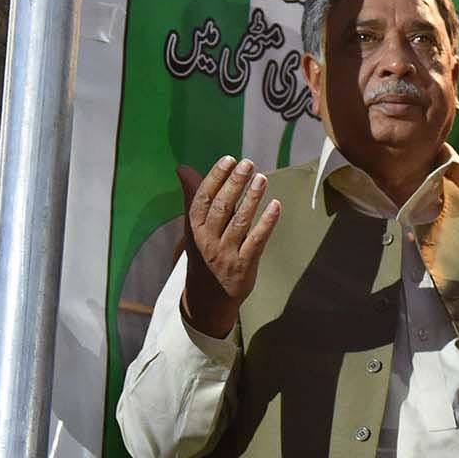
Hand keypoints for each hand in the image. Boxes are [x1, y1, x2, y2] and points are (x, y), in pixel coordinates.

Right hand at [179, 158, 280, 339]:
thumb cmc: (203, 251)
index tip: (229, 159)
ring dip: (251, 199)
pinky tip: (276, 206)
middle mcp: (208, 240)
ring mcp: (225, 254)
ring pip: (239, 223)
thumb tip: (182, 168)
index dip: (215, 178)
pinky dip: (266, 224)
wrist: (207, 298)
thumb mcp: (193, 226)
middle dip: (234, 184)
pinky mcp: (243, 266)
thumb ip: (193, 196)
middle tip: (247, 163)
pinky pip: (256, 241)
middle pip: (221, 208)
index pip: (202, 199)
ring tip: (262, 178)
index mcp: (194, 228)